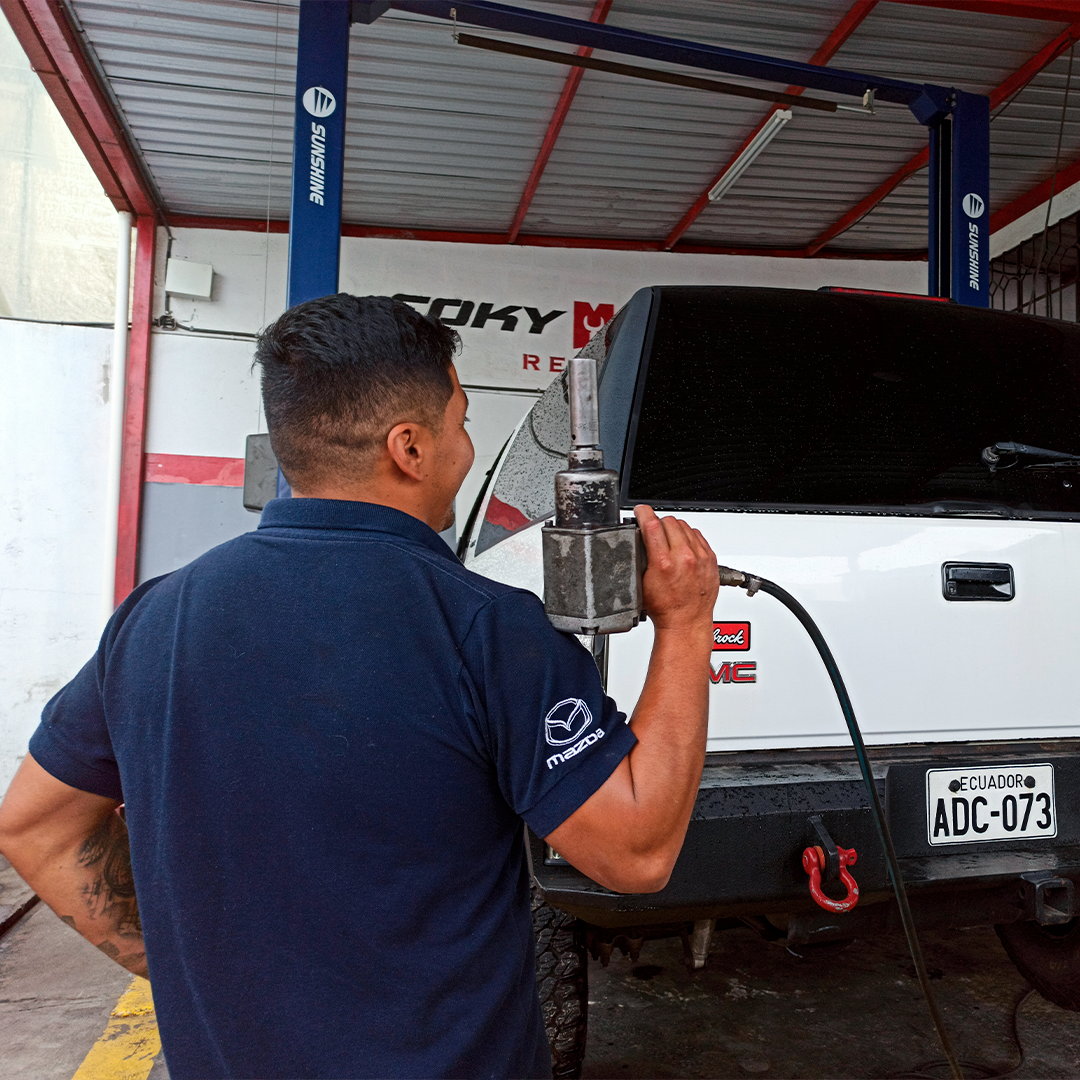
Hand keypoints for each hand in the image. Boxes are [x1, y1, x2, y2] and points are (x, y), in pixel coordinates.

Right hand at [634, 505, 718, 634]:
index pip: (652, 524)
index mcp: (663, 562)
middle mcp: (684, 557)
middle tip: (653, 532)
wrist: (686, 621)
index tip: (640, 511)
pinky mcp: (711, 559)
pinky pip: (698, 535)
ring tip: (668, 540)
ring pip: (685, 525)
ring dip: (674, 529)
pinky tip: (683, 546)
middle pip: (669, 521)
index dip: (643, 513)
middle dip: (658, 523)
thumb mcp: (642, 581)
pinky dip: (689, 537)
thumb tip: (642, 537)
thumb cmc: (665, 607)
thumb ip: (642, 556)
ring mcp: (700, 557)